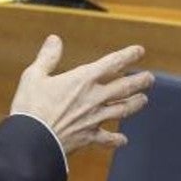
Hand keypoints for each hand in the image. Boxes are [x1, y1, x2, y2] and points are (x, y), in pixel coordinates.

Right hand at [10, 36, 152, 152]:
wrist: (32, 140)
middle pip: (125, 87)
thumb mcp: (34, 76)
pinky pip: (107, 139)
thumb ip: (48, 57)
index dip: (128, 55)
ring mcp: (94, 118)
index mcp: (83, 79)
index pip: (112, 63)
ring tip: (144, 100)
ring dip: (135, 104)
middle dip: (139, 81)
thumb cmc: (31, 107)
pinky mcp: (89, 137)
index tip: (140, 51)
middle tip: (150, 78)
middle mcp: (94, 98)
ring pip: (122, 110)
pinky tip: (123, 141)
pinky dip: (116, 140)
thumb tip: (55, 40)